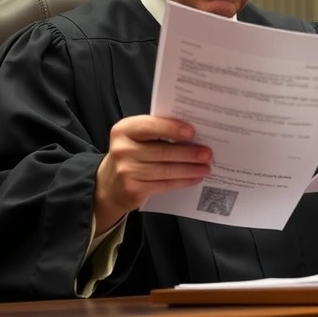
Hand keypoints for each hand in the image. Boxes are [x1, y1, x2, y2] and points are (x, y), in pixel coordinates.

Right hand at [94, 115, 211, 232]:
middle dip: (188, 152)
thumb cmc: (130, 154)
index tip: (192, 132)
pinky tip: (194, 178)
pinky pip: (164, 184)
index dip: (172, 129)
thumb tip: (191, 134)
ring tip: (206, 167)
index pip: (150, 126)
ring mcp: (126, 171)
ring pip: (166, 170)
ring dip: (190, 169)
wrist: (109, 184)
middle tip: (207, 153)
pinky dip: (183, 181)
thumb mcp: (135, 138)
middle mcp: (122, 149)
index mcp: (124, 130)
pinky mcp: (133, 190)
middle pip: (162, 151)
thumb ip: (156, 131)